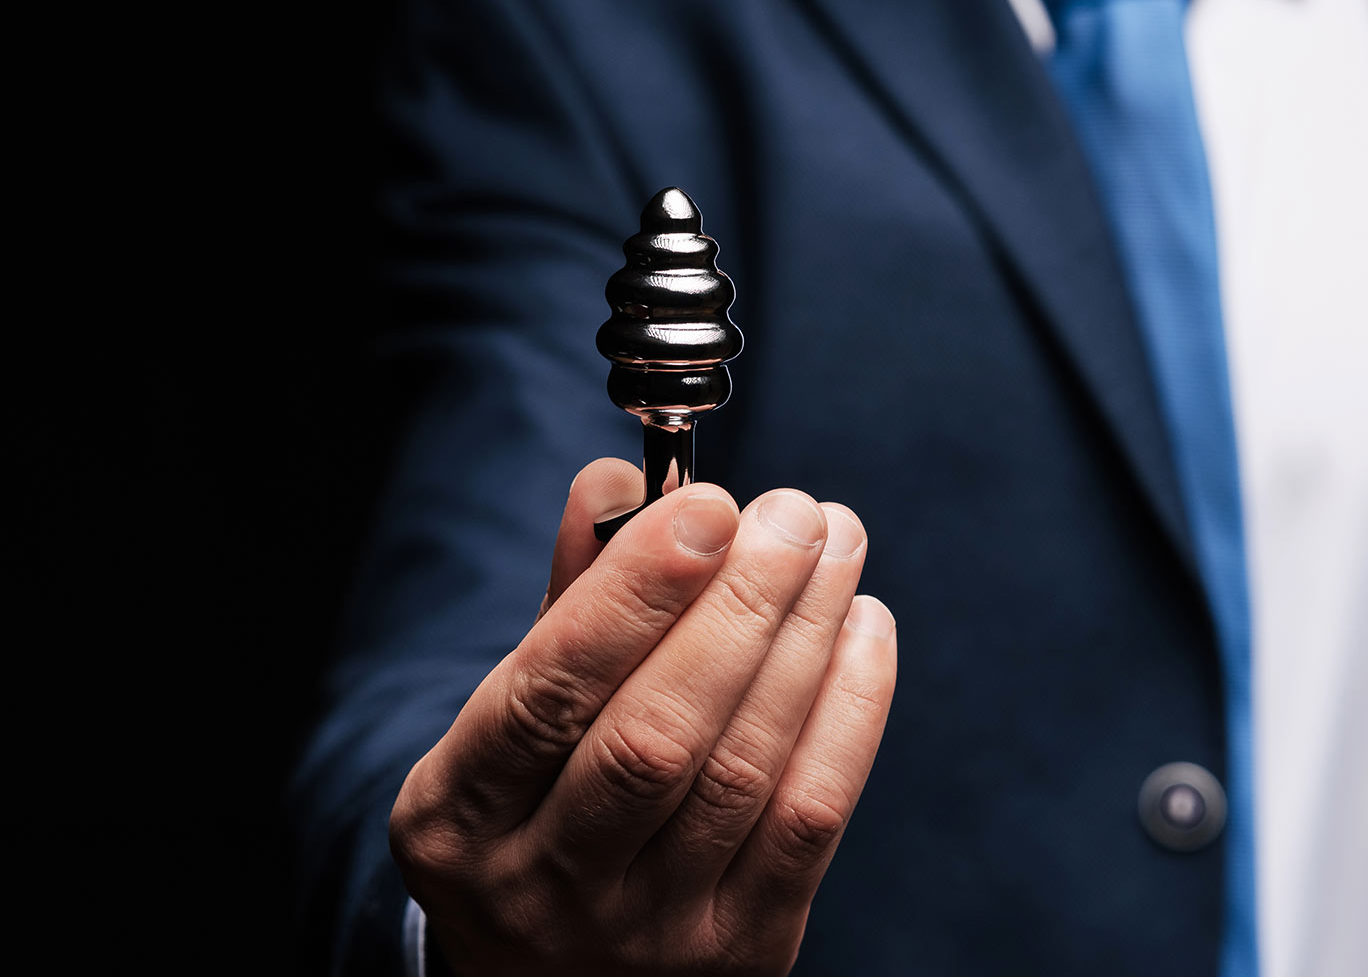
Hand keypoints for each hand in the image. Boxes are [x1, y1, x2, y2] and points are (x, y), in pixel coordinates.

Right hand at [389, 459, 896, 974]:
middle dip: (741, 607)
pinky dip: (850, 711)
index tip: (708, 506)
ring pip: (742, 770)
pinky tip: (863, 627)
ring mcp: (648, 932)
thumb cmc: (542, 807)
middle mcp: (542, 887)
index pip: (546, 693)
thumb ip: (569, 601)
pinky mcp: (744, 950)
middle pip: (657, 736)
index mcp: (457, 815)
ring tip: (836, 544)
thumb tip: (613, 483)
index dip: (633, 594)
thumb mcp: (512, 718)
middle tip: (795, 513)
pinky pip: (810, 818)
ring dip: (804, 639)